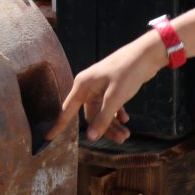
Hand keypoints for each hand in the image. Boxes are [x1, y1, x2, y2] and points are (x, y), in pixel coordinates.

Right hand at [46, 32, 166, 142]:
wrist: (146, 55)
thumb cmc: (127, 72)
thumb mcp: (115, 98)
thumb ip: (102, 119)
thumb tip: (90, 138)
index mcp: (82, 85)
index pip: (67, 110)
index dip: (58, 125)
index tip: (47, 138)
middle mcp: (88, 86)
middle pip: (90, 115)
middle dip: (104, 128)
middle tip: (122, 139)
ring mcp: (100, 87)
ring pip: (101, 113)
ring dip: (113, 124)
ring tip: (127, 134)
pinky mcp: (111, 87)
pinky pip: (109, 106)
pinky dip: (117, 114)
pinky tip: (126, 119)